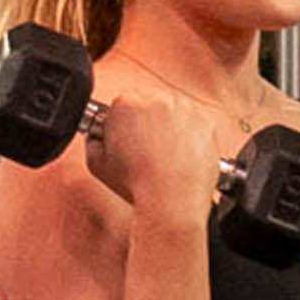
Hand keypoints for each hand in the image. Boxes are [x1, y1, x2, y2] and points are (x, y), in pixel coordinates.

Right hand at [80, 82, 221, 221]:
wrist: (171, 200)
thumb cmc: (137, 184)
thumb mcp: (95, 163)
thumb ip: (93, 139)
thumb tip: (99, 133)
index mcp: (126, 103)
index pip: (121, 103)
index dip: (121, 124)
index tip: (124, 138)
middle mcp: (158, 99)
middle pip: (148, 103)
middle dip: (145, 122)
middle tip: (143, 149)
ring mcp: (185, 108)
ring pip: (173, 111)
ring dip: (167, 126)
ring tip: (162, 154)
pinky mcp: (206, 121)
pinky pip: (194, 123)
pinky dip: (188, 135)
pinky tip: (178, 155)